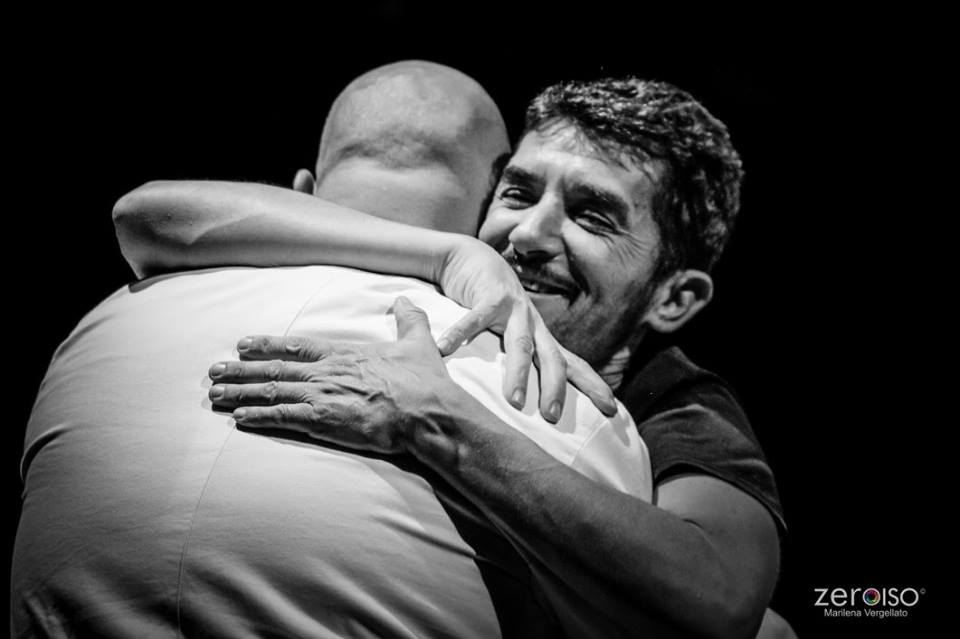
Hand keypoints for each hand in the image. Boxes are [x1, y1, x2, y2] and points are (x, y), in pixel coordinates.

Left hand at [207, 297, 455, 454]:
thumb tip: (405, 299)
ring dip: (241, 393)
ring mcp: (323, 396)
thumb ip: (410, 320)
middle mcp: (327, 373)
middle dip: (241, 371)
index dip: (268, 345)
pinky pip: (283, 418)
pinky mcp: (324, 421)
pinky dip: (260, 417)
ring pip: (272, 392)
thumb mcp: (418, 343)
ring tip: (215, 395)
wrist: (426, 412)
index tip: (243, 344)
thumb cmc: (423, 381)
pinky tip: (239, 420)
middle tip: (213, 371)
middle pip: (274, 370)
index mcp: (344, 355)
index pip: (297, 346)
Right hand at [436, 238, 615, 418]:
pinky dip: (459, 335)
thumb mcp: (507, 331)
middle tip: (553, 417)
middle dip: (556, 387)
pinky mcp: (489, 294)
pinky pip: (474, 319)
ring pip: (521, 344)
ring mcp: (513, 307)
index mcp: (540, 335)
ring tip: (515, 400)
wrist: (470, 256)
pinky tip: (443, 349)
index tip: (612, 409)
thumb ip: (514, 357)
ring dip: (519, 372)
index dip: (592, 385)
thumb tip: (518, 399)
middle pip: (552, 358)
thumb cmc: (489, 301)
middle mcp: (532, 323)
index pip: (572, 363)